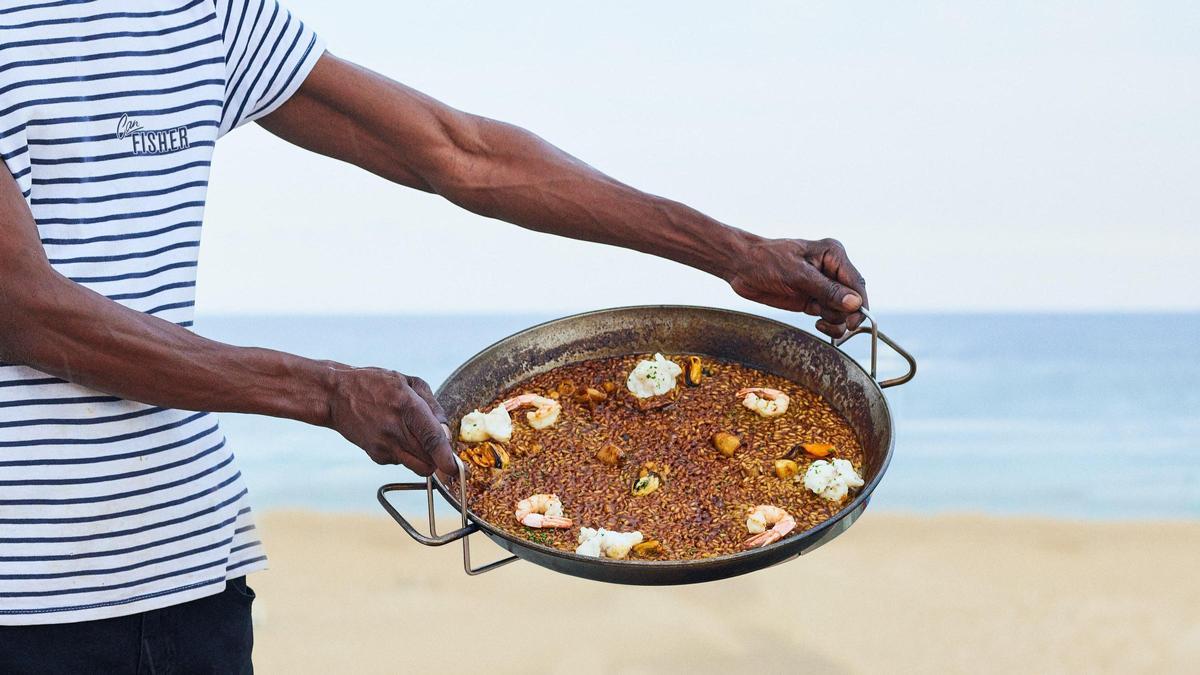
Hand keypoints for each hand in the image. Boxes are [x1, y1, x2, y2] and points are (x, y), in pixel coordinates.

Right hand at [325, 367, 456, 475]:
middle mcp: (396, 430)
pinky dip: (407, 454)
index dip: (445, 457)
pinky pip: (404, 462)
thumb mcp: (409, 382)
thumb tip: (446, 431)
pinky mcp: (377, 456)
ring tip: (416, 437)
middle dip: (440, 458)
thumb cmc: (375, 384)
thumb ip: (433, 405)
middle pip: (429, 460)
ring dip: (426, 459)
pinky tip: (396, 436)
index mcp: (407, 406)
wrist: (336, 396)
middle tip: (440, 445)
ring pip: (418, 467)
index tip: (455, 468)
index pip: (431, 439)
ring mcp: (384, 446)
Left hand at [726, 237, 868, 338]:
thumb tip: (855, 303)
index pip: (857, 283)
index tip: (851, 322)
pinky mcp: (813, 300)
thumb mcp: (797, 275)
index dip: (859, 304)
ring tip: (817, 318)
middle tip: (826, 318)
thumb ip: (826, 290)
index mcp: (833, 255)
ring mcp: (823, 286)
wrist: (741, 267)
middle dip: (844, 312)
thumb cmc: (766, 262)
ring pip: (843, 311)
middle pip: (853, 299)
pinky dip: (828, 324)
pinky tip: (817, 323)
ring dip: (835, 319)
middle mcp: (832, 270)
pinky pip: (831, 316)